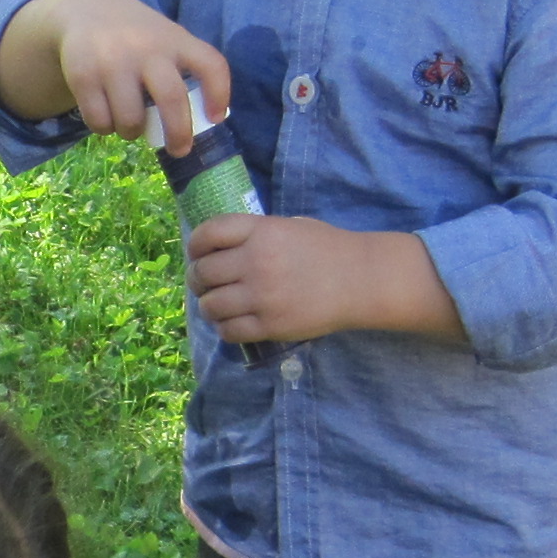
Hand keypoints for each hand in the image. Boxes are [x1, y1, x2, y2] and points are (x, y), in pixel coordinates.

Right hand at [0, 0, 230, 146]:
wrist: (87, 11)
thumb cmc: (137, 37)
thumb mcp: (165, 39)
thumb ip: (181, 70)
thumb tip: (197, 122)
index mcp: (175, 40)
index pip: (210, 65)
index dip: (219, 95)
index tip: (215, 119)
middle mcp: (146, 49)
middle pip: (171, 99)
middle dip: (178, 133)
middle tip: (178, 150)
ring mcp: (114, 63)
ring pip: (131, 120)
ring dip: (132, 132)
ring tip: (129, 123)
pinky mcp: (84, 76)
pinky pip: (100, 121)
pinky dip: (104, 128)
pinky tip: (105, 116)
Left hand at [185, 217, 462, 346]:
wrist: (361, 280)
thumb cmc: (326, 249)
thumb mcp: (290, 227)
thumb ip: (255, 233)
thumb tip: (218, 246)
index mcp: (261, 231)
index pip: (207, 234)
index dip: (195, 245)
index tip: (197, 253)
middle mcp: (257, 262)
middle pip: (202, 273)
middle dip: (197, 279)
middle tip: (204, 283)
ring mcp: (262, 296)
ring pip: (210, 306)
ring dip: (209, 306)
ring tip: (217, 305)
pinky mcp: (271, 325)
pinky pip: (229, 331)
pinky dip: (225, 328)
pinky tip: (232, 323)